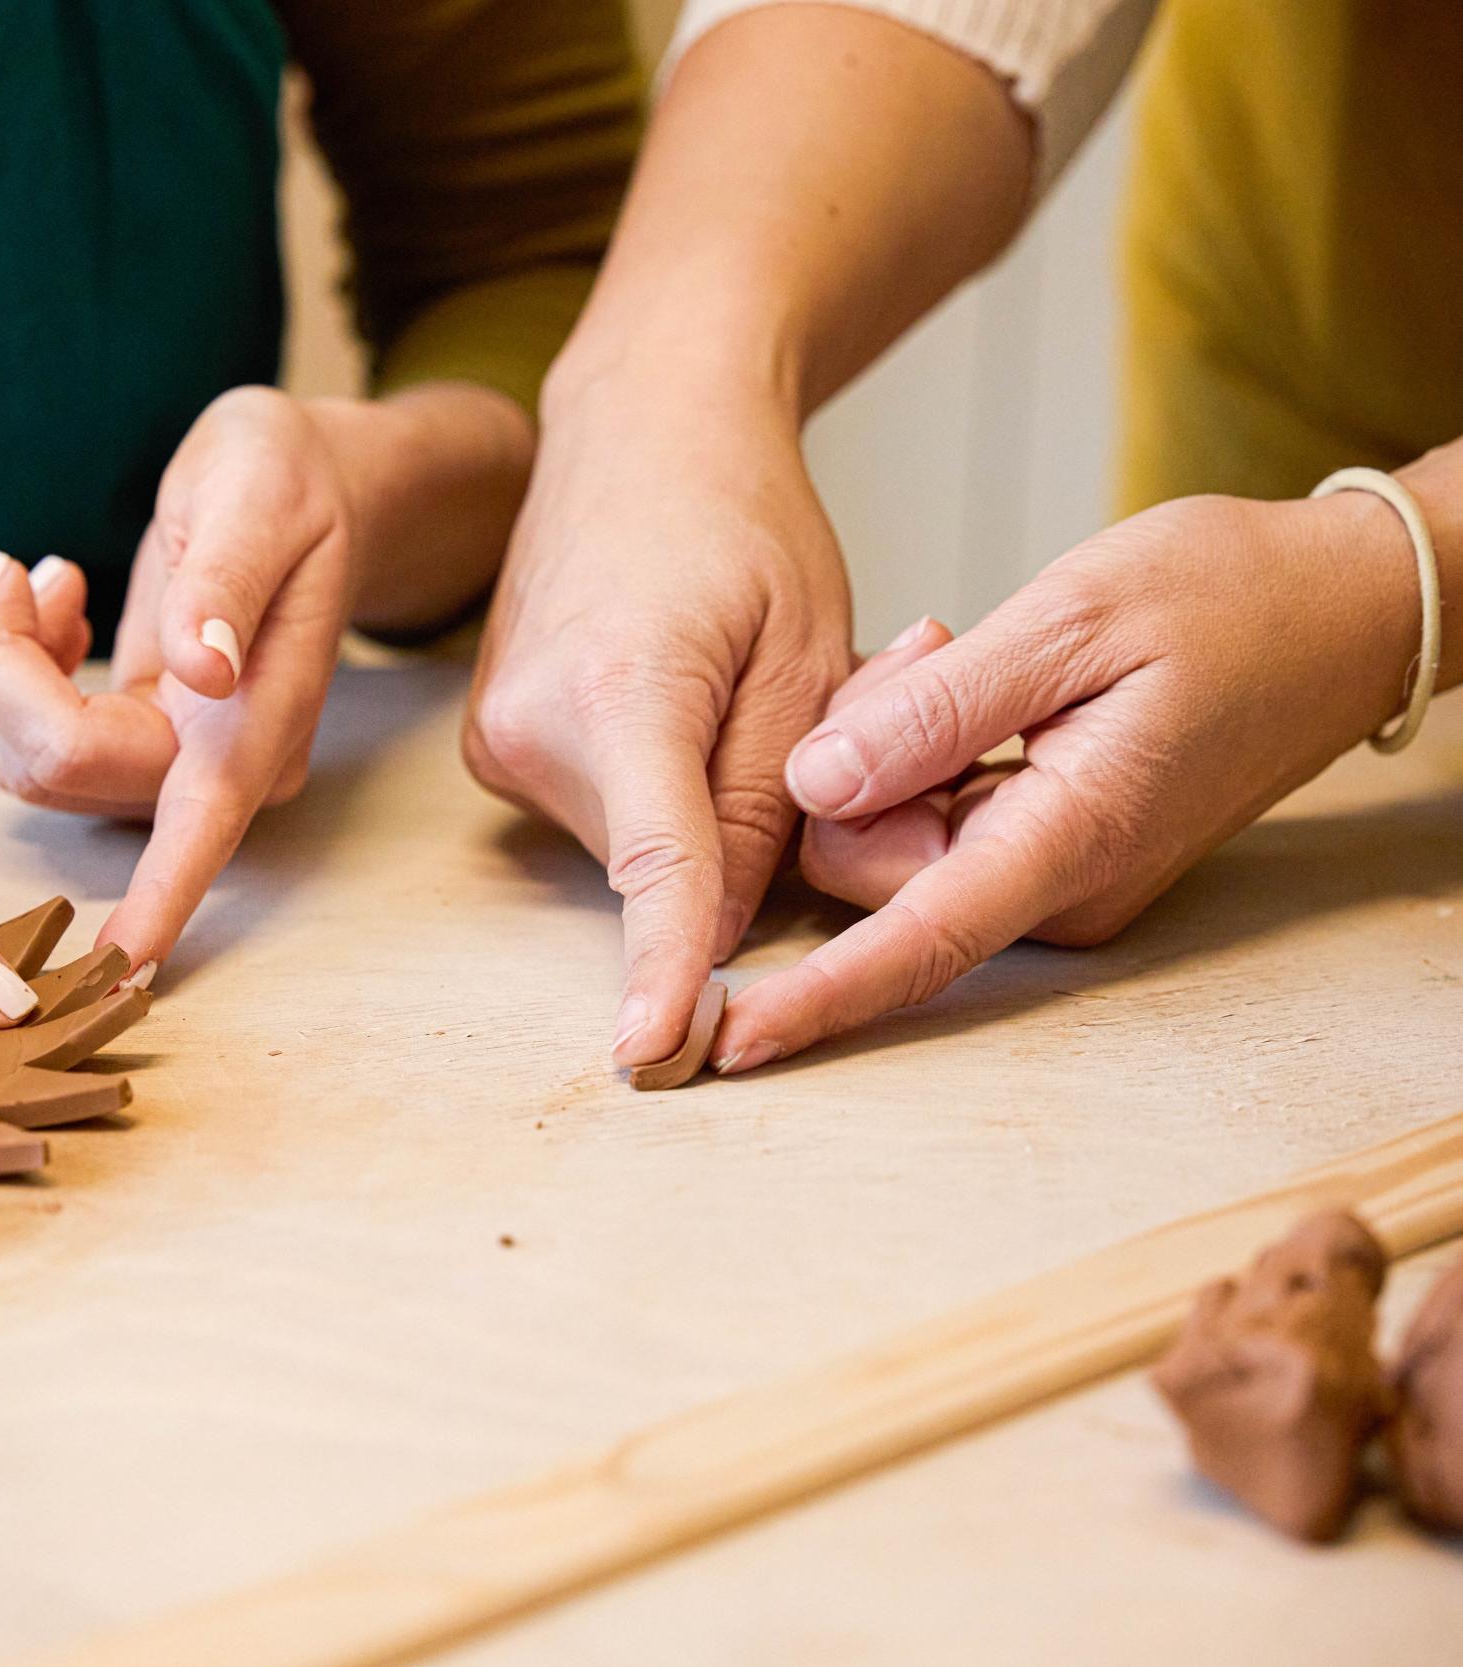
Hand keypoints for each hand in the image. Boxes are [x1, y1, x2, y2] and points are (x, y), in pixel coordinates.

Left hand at [0, 385, 511, 977]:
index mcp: (263, 716)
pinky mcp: (132, 741)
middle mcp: (220, 761)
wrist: (311, 483)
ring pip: (33, 759)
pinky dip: (14, 667)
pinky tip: (57, 602)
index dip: (157, 901)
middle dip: (5, 671)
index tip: (115, 974)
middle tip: (19, 569)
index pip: (200, 823)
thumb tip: (205, 669)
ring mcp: (173, 759)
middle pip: (66, 764)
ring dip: (4, 665)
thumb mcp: (262, 495)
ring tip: (45, 576)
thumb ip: (228, 582)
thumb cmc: (294, 478)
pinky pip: (31, 736)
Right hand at [464, 382, 852, 1066]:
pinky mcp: (491, 744)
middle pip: (658, 864)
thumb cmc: (741, 520)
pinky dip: (651, 788)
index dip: (667, 972)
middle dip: (739, 838)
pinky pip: (598, 812)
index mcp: (621, 689)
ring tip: (728, 693)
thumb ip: (777, 798)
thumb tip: (740, 929)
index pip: (656, 867)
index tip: (658, 1056)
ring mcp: (495, 739)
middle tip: (798, 720)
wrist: (636, 430)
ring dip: (695, 810)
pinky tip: (674, 699)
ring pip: (630, 846)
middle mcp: (529, 724)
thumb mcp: (807, 652)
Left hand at [716, 490, 1430, 1069]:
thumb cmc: (1228, 598)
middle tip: (927, 645)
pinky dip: (920, 756)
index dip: (813, 996)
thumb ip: (938, 712)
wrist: (1343, 608)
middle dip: (853, 767)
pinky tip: (965, 676)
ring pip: (888, 842)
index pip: (915, 945)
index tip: (729, 1037)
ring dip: (887, 750)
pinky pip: (930, 823)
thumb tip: (819, 784)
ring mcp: (1053, 876)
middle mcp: (1056, 888)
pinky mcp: (1047, 849)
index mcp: (1068, 842)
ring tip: (959, 649)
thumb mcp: (1072, 621)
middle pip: (865, 870)